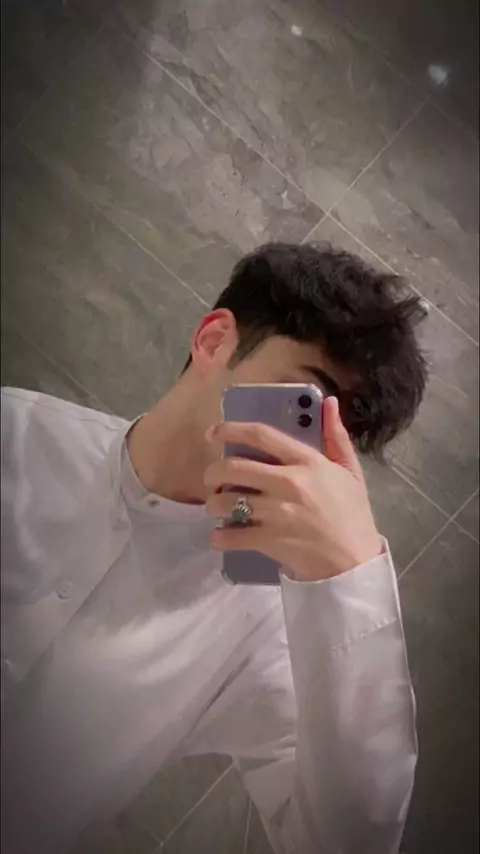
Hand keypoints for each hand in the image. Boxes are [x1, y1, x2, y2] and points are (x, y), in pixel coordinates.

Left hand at [204, 397, 381, 580]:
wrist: (355, 563)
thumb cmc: (352, 515)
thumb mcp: (350, 472)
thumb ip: (336, 437)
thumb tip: (329, 402)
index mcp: (307, 462)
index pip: (262, 435)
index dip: (231, 429)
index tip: (214, 432)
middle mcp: (288, 483)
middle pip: (233, 467)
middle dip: (213, 472)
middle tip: (211, 478)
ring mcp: (276, 513)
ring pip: (225, 502)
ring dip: (213, 504)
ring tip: (217, 508)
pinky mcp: (269, 541)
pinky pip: (230, 535)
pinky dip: (219, 537)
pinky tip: (221, 536)